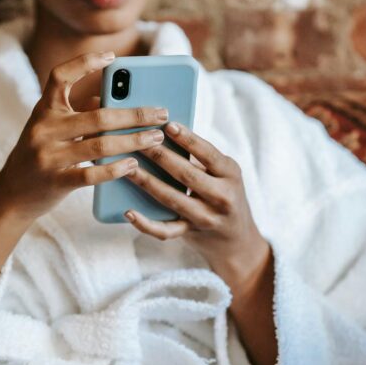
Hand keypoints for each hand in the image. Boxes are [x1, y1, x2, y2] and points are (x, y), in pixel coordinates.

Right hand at [0, 51, 170, 221]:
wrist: (11, 195)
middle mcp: (43, 129)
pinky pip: (91, 175)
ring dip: (133, 141)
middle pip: (98, 116)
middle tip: (161, 114)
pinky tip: (134, 165)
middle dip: (135, 115)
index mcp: (43, 110)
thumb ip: (80, 113)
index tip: (112, 57)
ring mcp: (48, 156)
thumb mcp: (52, 129)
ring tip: (156, 139)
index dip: (84, 63)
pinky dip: (115, 169)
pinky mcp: (55, 181)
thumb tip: (117, 101)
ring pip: (100, 145)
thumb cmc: (40, 156)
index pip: (59, 76)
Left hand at [123, 122, 269, 285]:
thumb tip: (165, 132)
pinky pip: (165, 230)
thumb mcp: (224, 174)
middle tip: (138, 141)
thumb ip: (201, 158)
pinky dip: (145, 224)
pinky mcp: (190, 233)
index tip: (169, 125)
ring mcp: (206, 217)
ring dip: (147, 182)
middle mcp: (221, 197)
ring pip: (172, 199)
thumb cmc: (224, 194)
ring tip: (128, 168)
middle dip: (160, 156)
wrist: (237, 239)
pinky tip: (129, 212)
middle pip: (186, 175)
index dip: (188, 139)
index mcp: (230, 174)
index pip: (208, 154)